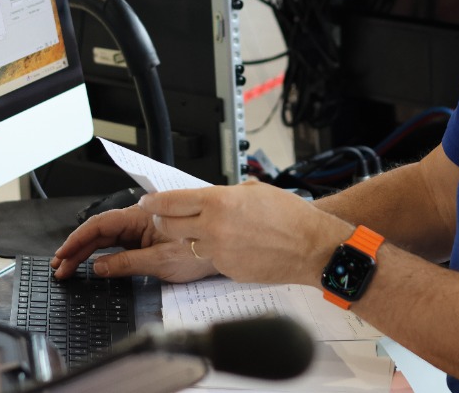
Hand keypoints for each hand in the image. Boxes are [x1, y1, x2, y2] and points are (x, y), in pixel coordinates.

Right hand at [51, 203, 218, 282]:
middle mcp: (139, 219)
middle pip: (99, 231)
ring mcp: (141, 228)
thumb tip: (99, 266)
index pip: (101, 225)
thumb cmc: (200, 251)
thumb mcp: (160, 262)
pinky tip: (90, 264)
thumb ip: (127, 263)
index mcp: (141, 217)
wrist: (223, 249)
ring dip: (86, 252)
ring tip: (68, 268)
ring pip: (106, 238)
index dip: (78, 239)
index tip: (63, 254)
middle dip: (77, 249)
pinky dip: (102, 254)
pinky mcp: (145, 239)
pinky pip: (117, 244)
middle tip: (60, 268)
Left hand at [140, 181, 352, 286]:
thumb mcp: (254, 190)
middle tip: (163, 215)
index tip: (148, 201)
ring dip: (188, 236)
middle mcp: (213, 227)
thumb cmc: (290, 216)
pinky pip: (209, 258)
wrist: (311, 246)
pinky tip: (230, 245)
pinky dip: (212, 251)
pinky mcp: (226, 269)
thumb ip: (227, 194)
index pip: (171, 201)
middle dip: (162, 219)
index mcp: (218, 202)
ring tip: (203, 230)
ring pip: (187, 244)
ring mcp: (219, 251)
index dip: (154, 201)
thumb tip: (210, 196)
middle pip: (168, 225)